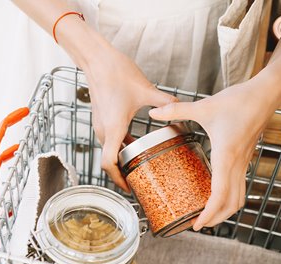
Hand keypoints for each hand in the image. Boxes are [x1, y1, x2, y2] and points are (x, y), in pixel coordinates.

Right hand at [83, 44, 177, 190]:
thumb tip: (182, 108)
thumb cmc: (116, 73)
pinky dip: (119, 146)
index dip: (118, 179)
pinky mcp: (101, 118)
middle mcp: (103, 130)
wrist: (97, 60)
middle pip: (109, 161)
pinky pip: (109, 139)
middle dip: (123, 173)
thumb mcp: (146, 90)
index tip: (130, 187)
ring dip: (122, 159)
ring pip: (109, 150)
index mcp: (113, 129)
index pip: (109, 164)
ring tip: (138, 164)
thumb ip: (165, 102)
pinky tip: (134, 142)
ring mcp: (100, 124)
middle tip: (140, 180)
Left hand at [149, 73, 280, 229]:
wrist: (265, 93)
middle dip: (216, 218)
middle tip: (198, 224)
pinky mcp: (245, 157)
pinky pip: (239, 184)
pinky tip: (215, 192)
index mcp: (226, 157)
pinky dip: (229, 195)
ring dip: (225, 210)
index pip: (220, 196)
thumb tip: (153, 112)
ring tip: (207, 214)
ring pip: (239, 196)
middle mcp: (237, 164)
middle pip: (232, 203)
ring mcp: (244, 162)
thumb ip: (176, 111)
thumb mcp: (203, 106)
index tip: (196, 225)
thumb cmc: (239, 101)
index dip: (208, 214)